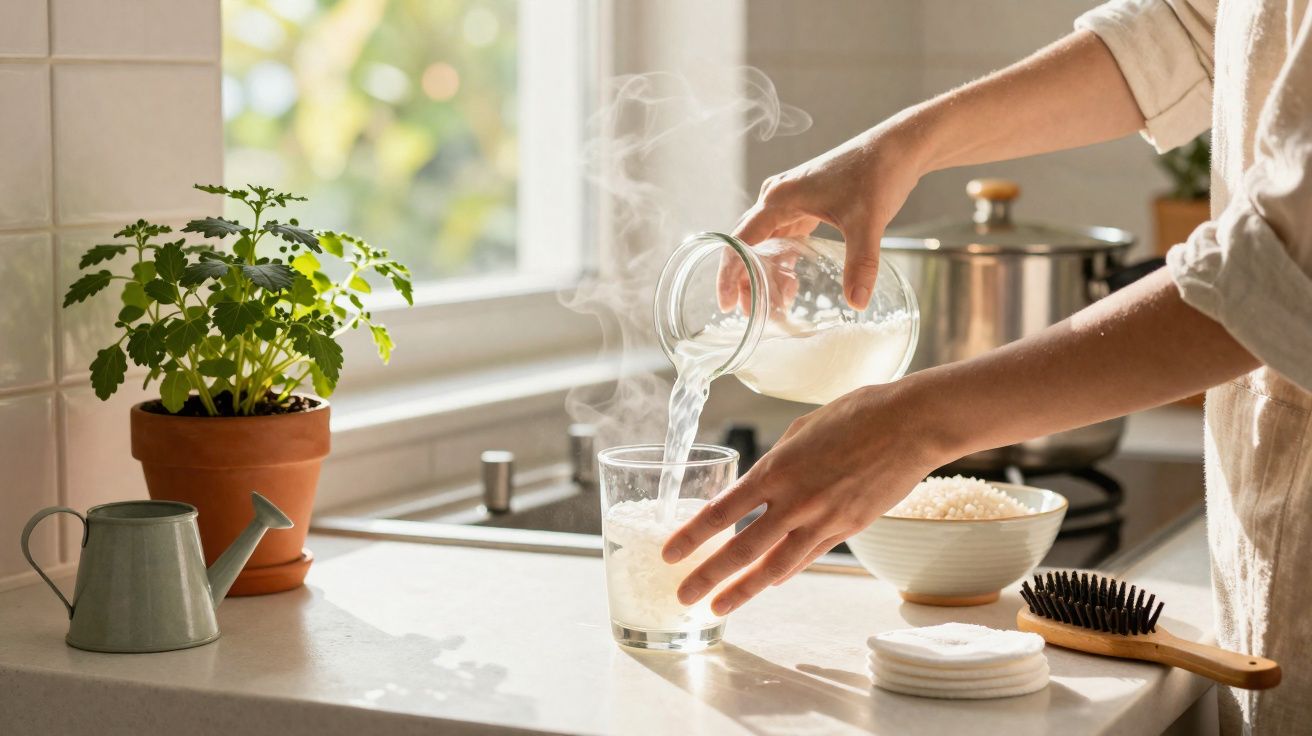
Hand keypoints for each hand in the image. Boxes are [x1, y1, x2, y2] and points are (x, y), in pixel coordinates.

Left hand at [661, 378, 945, 614]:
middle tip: (683, 597)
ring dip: (743, 590)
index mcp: (776, 469)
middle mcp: (795, 501)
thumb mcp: (800, 432)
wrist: (911, 425)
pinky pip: (808, 556)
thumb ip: (776, 464)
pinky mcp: (849, 528)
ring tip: (718, 608)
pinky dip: (784, 571)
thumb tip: (760, 487)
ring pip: (775, 566)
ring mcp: (824, 520)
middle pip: (742, 549)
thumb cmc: (855, 414)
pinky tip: (769, 582)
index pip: (722, 511)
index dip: (692, 536)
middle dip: (708, 576)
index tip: (669, 554)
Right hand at [722, 119, 929, 309]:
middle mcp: (777, 196)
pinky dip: (782, 260)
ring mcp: (791, 199)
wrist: (899, 147)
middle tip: (750, 314)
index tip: (726, 305)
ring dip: (765, 271)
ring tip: (774, 305)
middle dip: (746, 279)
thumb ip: (860, 264)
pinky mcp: (806, 202)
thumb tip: (857, 303)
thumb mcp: (867, 223)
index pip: (740, 242)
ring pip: (765, 241)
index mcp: (779, 198)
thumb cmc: (878, 174)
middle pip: (747, 243)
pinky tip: (792, 283)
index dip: (730, 275)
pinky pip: (783, 236)